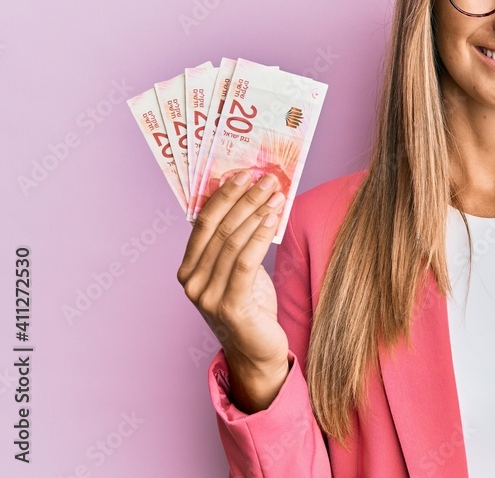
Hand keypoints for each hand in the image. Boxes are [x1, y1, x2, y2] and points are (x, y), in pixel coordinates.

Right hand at [177, 170, 289, 410]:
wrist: (257, 353)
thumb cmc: (251, 307)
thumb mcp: (238, 271)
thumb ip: (235, 243)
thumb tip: (249, 200)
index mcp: (188, 269)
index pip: (202, 222)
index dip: (222, 195)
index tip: (243, 173)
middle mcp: (191, 282)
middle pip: (219, 228)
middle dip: (243, 199)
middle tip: (265, 178)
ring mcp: (207, 296)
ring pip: (232, 242)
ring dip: (256, 213)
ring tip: (275, 195)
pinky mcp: (229, 306)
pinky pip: (245, 261)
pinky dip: (259, 236)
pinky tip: (273, 219)